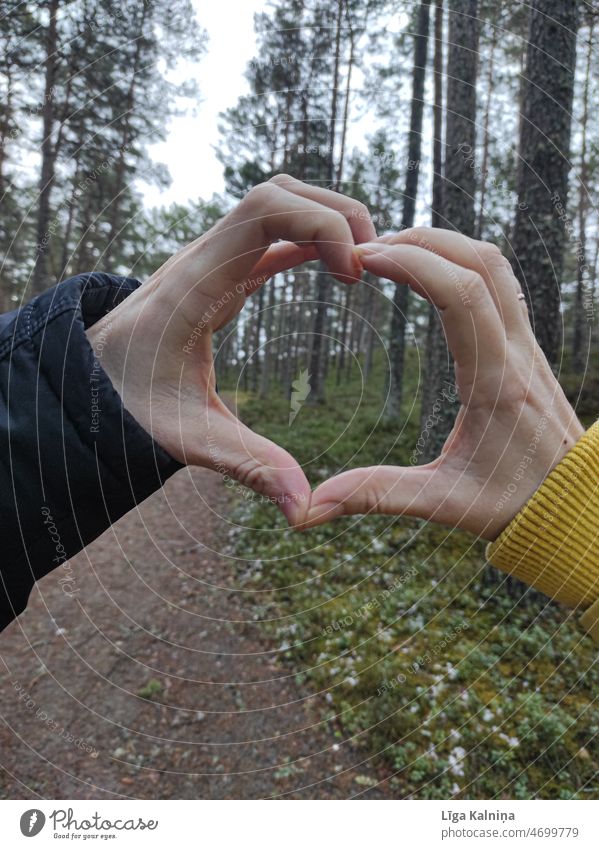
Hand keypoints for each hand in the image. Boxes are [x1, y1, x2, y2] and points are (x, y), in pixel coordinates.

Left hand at [86, 175, 374, 524]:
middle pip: (276, 192)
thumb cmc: (128, 404)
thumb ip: (248, 466)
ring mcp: (210, 259)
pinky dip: (308, 239)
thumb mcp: (188, 438)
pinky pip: (270, 234)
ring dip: (323, 221)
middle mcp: (203, 258)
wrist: (87, 380)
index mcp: (196, 284)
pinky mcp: (219, 271)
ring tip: (356, 270)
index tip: (353, 273)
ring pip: (275, 203)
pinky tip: (336, 267)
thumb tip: (304, 509)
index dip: (320, 223)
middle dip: (334, 213)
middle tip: (367, 270)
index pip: (263, 210)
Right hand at [302, 227, 583, 539]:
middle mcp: (517, 351)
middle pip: (478, 260)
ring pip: (494, 263)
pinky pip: (499, 281)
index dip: (410, 263)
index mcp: (496, 382)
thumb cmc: (513, 503)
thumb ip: (378, 495)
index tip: (363, 259)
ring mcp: (526, 342)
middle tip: (366, 250)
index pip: (460, 294)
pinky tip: (429, 275)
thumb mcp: (443, 503)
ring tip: (392, 252)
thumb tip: (313, 507)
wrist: (574, 501)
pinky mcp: (526, 344)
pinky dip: (461, 261)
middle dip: (420, 242)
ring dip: (443, 245)